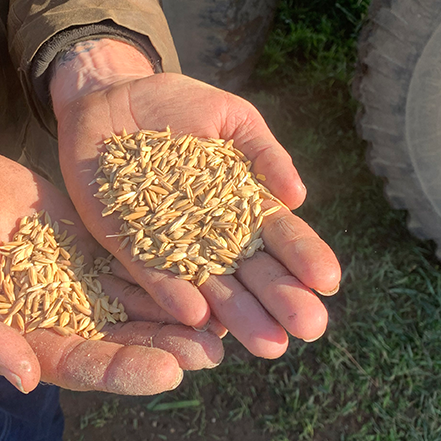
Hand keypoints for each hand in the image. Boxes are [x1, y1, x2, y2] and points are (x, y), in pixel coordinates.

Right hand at [0, 139, 222, 394]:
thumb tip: (24, 377)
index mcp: (25, 339)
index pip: (82, 364)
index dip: (124, 370)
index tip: (168, 370)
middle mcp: (61, 316)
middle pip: (122, 340)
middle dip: (167, 347)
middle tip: (213, 350)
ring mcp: (80, 280)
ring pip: (137, 303)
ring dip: (177, 313)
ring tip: (223, 316)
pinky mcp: (92, 245)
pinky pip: (134, 260)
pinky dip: (166, 268)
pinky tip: (202, 268)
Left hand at [51, 40, 340, 358]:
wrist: (111, 96)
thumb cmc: (176, 104)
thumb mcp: (230, 117)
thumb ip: (263, 153)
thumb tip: (299, 196)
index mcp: (242, 202)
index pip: (280, 236)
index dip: (305, 257)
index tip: (329, 282)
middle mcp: (210, 232)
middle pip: (250, 271)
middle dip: (280, 300)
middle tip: (309, 330)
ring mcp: (169, 242)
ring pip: (209, 284)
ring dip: (237, 313)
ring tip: (266, 344)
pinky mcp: (128, 243)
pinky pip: (152, 274)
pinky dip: (174, 295)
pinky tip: (198, 318)